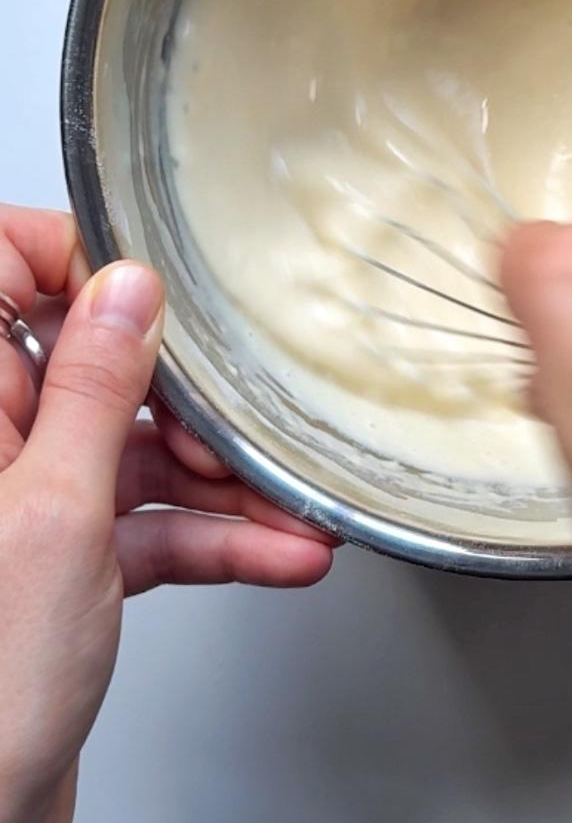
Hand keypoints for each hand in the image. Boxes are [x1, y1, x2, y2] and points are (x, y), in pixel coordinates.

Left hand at [0, 205, 334, 822]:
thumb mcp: (57, 513)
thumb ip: (97, 390)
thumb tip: (125, 288)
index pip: (3, 268)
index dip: (75, 264)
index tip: (153, 289)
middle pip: (95, 366)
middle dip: (185, 397)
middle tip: (235, 430)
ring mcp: (27, 501)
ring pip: (135, 450)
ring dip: (222, 481)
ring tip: (292, 504)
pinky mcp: (63, 558)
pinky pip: (149, 521)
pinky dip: (213, 537)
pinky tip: (279, 552)